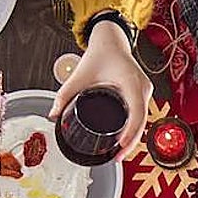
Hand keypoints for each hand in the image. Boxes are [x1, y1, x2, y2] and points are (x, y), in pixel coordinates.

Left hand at [49, 20, 152, 157]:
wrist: (111, 40)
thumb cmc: (99, 54)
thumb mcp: (79, 76)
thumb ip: (64, 95)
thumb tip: (52, 115)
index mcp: (131, 82)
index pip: (136, 113)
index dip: (130, 133)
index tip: (120, 146)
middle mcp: (143, 87)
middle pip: (141, 121)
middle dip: (130, 142)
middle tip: (116, 158)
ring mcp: (145, 90)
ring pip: (143, 120)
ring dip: (134, 137)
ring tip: (119, 153)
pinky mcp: (143, 93)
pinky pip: (142, 114)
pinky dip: (135, 128)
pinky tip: (126, 140)